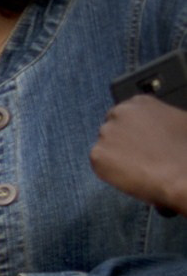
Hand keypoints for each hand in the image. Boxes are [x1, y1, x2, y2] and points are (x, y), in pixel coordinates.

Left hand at [92, 93, 186, 215]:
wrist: (179, 173)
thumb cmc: (184, 149)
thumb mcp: (179, 120)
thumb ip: (161, 117)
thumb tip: (159, 124)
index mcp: (139, 102)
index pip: (124, 114)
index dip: (130, 130)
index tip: (136, 140)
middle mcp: (120, 113)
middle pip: (110, 128)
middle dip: (119, 141)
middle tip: (133, 155)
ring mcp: (106, 133)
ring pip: (104, 145)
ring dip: (113, 155)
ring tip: (134, 166)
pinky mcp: (97, 154)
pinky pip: (98, 163)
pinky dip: (109, 170)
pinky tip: (127, 173)